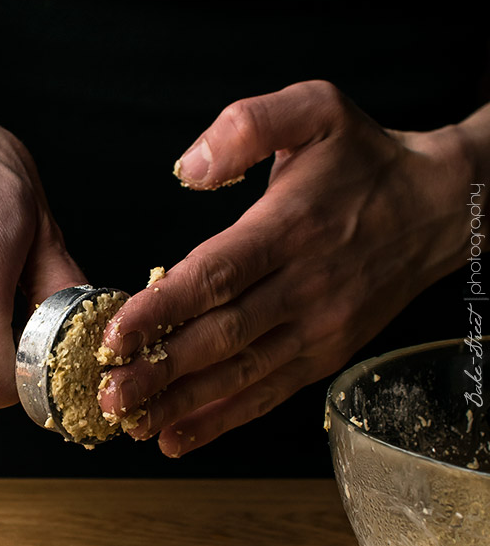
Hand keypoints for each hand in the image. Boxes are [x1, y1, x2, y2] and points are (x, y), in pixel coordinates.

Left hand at [98, 79, 473, 456]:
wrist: (438, 206)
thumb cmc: (365, 159)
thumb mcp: (315, 109)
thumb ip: (248, 124)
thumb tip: (189, 168)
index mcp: (290, 228)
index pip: (218, 274)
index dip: (164, 307)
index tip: (117, 331)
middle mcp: (305, 286)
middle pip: (223, 336)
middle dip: (160, 370)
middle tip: (108, 392)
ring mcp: (318, 328)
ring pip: (241, 374)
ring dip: (183, 404)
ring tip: (130, 422)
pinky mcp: (324, 354)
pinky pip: (268, 393)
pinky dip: (222, 419)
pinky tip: (177, 436)